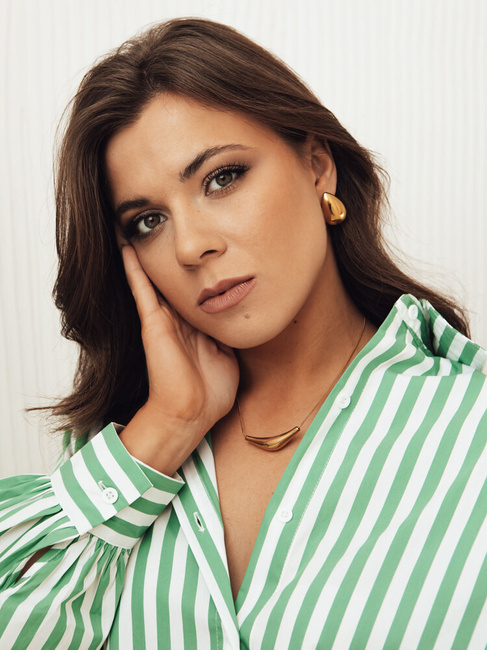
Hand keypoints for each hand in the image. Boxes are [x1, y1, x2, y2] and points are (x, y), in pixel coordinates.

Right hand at [119, 246, 238, 472]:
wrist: (192, 412)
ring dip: (148, 253)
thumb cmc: (211, 391)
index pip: (196, 288)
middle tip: (168, 222)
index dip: (199, 268)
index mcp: (195, 324)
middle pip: (175, 278)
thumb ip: (229, 333)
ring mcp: (163, 319)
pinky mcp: (153, 322)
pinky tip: (127, 245)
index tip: (203, 246)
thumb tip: (240, 318)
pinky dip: (133, 268)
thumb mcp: (228, 353)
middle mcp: (178, 318)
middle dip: (174, 254)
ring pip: (156, 278)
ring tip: (137, 226)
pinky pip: (141, 289)